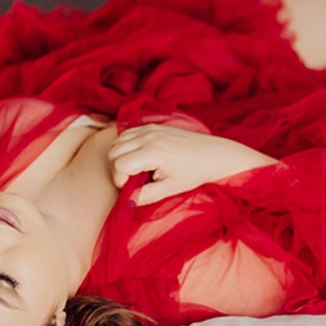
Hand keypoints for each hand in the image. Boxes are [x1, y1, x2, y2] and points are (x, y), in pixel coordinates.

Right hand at [108, 124, 275, 205]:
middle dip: (117, 170)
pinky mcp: (151, 125)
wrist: (212, 154)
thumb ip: (144, 196)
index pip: (119, 165)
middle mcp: (148, 136)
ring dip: (120, 157)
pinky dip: (125, 146)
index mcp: (153, 152)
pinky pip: (126, 134)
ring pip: (116, 142)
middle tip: (133, 180)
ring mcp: (149, 128)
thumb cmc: (193, 173)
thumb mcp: (169, 190)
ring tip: (136, 169)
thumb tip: (126, 200)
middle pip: (113, 152)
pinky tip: (139, 157)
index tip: (134, 187)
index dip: (121, 181)